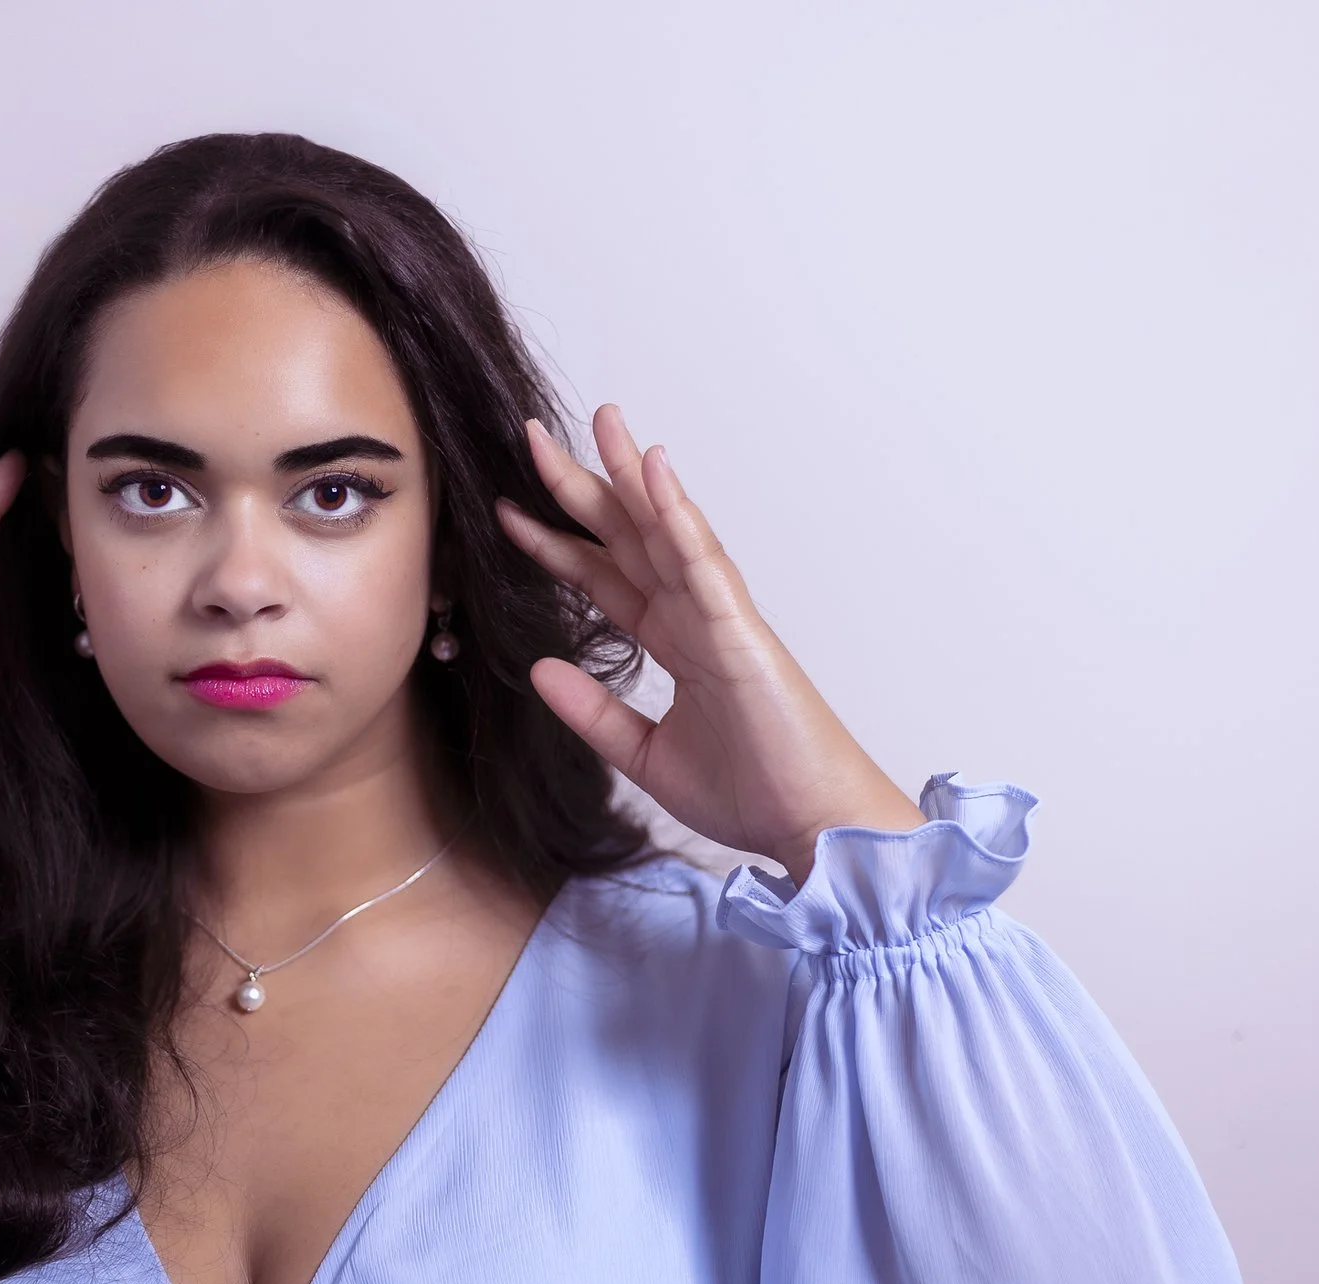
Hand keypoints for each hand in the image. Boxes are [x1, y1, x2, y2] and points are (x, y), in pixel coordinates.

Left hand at [497, 405, 921, 880]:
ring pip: (666, 531)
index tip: (508, 511)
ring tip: (603, 422)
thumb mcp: (644, 756)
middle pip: (628, 538)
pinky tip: (653, 473)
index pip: (603, 579)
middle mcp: (694, 617)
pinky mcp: (741, 632)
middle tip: (535, 435)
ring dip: (631, 474)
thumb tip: (538, 669)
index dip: (556, 545)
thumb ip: (593, 712)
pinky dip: (678, 516)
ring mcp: (719, 618)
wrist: (810, 826)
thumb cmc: (750, 791)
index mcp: (674, 643)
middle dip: (582, 487)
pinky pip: (704, 564)